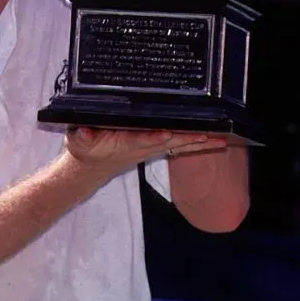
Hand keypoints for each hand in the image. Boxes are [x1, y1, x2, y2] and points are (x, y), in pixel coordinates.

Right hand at [64, 127, 226, 178]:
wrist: (91, 167)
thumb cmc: (85, 149)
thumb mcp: (77, 141)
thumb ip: (81, 136)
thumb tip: (84, 133)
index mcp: (125, 143)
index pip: (142, 140)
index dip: (155, 138)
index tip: (168, 134)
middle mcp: (143, 146)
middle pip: (170, 143)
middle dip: (190, 140)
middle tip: (213, 136)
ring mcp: (151, 147)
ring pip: (179, 144)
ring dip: (199, 142)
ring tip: (222, 139)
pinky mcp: (155, 146)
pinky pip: (179, 144)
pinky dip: (195, 141)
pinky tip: (212, 138)